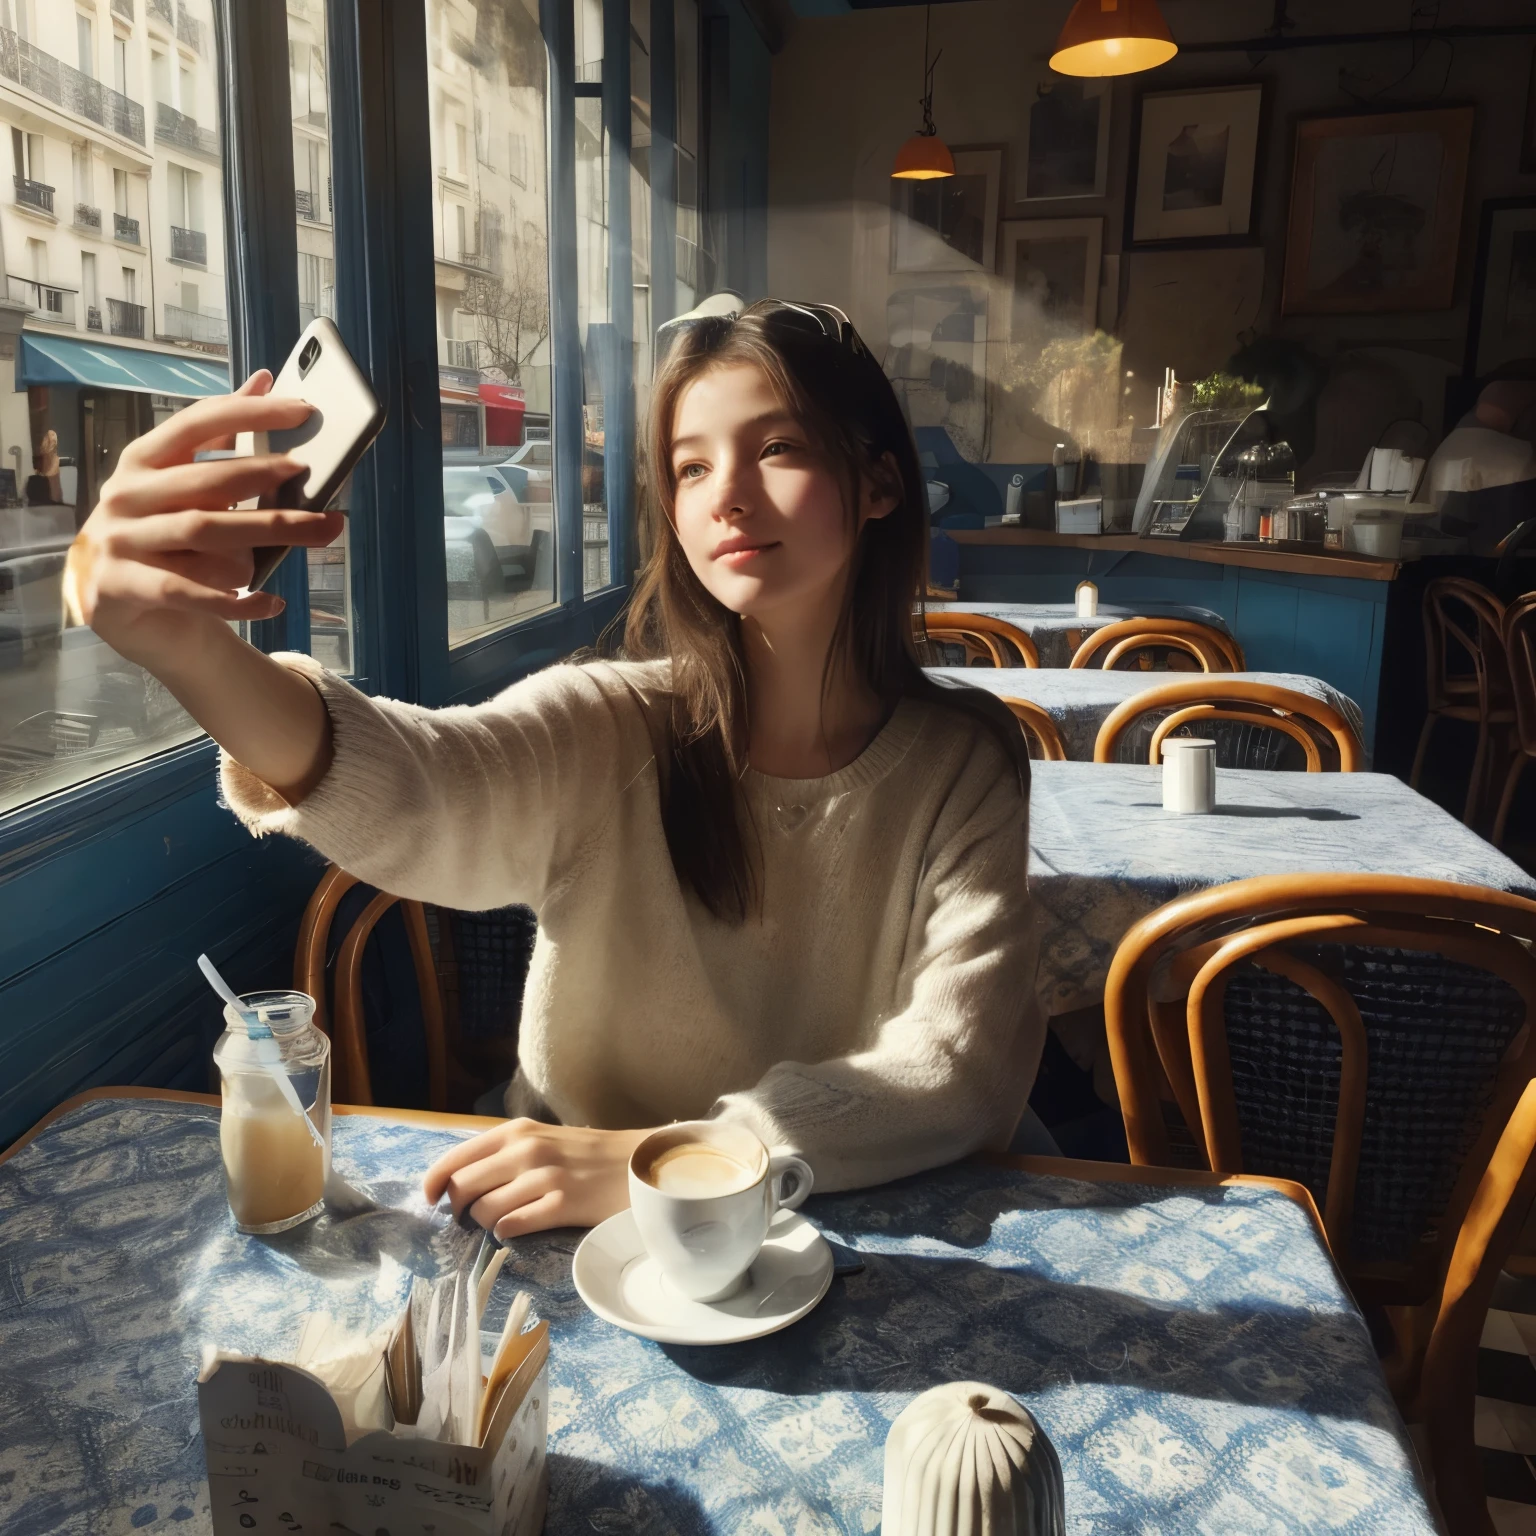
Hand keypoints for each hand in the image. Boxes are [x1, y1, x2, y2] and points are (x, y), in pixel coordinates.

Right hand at [66, 370, 343, 671]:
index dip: (251, 413)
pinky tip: (273, 601)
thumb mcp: (188, 486)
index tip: (305, 409)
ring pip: (203, 532)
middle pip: (207, 482)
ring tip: (320, 530)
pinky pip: (190, 592)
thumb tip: (262, 379)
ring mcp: (120, 541)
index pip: (197, 423)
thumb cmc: (167, 537)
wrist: (117, 606)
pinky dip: (237, 599)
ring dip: (267, 532)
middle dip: (267, 477)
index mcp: (143, 460)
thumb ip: (221, 440)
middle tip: (314, 474)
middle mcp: (126, 495)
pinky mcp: (122, 588)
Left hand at [423, 1120, 654, 1239]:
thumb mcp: (541, 1138)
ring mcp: (544, 1177)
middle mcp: (526, 1150)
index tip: (431, 1199)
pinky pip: (513, 1226)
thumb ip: (504, 1152)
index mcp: (517, 1131)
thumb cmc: (585, 1154)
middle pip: (463, 1187)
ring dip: (484, 1223)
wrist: (636, 1163)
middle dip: (458, 1208)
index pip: (457, 1156)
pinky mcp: (562, 1204)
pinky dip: (506, 1232)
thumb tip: (458, 1179)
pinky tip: (517, 1228)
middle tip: (467, 1218)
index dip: (434, 1181)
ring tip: (500, 1222)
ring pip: (485, 1211)